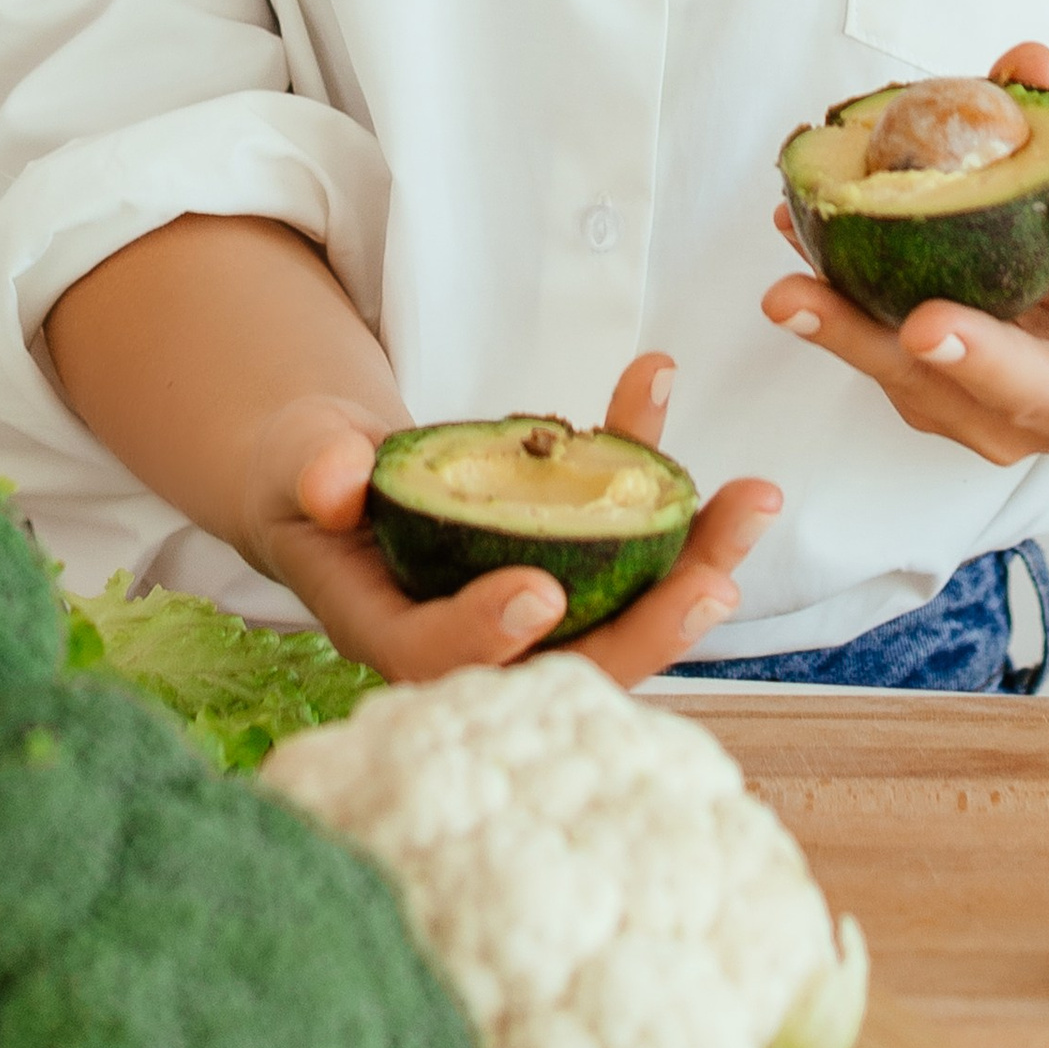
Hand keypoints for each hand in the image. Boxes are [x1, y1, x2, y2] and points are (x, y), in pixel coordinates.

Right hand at [250, 353, 780, 688]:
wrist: (337, 482)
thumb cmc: (308, 480)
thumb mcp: (295, 466)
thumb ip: (312, 473)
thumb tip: (332, 479)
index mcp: (392, 633)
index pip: (439, 660)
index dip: (488, 637)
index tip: (538, 594)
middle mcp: (473, 642)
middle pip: (570, 661)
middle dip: (651, 628)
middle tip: (713, 585)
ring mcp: (532, 611)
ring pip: (625, 612)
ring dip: (697, 562)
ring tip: (753, 500)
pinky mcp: (569, 569)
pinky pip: (628, 540)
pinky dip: (656, 476)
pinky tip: (659, 385)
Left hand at [761, 42, 1048, 463]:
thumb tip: (1025, 61)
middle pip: (1029, 387)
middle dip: (974, 355)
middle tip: (924, 327)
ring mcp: (1002, 423)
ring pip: (925, 389)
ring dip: (853, 335)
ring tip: (792, 293)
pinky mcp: (938, 409)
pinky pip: (878, 361)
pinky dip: (833, 309)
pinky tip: (795, 251)